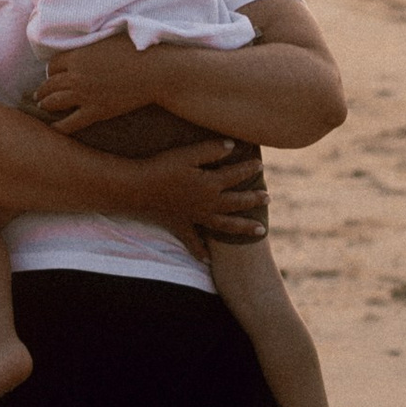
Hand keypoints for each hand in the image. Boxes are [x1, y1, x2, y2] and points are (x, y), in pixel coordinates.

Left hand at [35, 32, 159, 133]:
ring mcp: (85, 94)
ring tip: (43, 106)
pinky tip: (54, 129)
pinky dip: (59, 127)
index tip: (52, 74)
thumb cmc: (137, 49)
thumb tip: (83, 40)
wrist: (154, 71)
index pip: (53, 64)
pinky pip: (70, 123)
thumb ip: (91, 44)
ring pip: (54, 102)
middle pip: (50, 84)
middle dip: (43, 89)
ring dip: (46, 104)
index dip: (51, 70)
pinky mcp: (96, 111)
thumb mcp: (108, 38)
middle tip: (39, 94)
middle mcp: (76, 76)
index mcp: (78, 55)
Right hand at [140, 142, 269, 255]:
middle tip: (268, 198)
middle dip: (253, 200)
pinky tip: (209, 260)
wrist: (137, 189)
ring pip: (225, 225)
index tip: (260, 165)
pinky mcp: (180, 226)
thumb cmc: (161, 168)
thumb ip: (211, 150)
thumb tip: (233, 146)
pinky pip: (193, 243)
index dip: (248, 169)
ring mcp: (195, 218)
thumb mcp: (187, 154)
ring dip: (243, 228)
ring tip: (261, 231)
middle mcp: (207, 204)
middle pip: (236, 203)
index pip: (236, 175)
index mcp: (210, 184)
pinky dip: (201, 252)